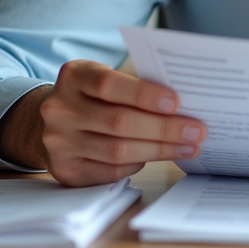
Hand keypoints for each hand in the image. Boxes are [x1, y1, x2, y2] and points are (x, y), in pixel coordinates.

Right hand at [0, 59, 206, 186]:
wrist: (52, 121)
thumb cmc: (92, 96)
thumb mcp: (104, 78)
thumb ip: (133, 86)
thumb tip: (181, 106)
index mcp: (73, 77)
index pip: (109, 84)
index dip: (144, 94)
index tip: (176, 103)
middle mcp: (60, 109)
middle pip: (119, 122)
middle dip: (164, 128)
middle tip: (196, 131)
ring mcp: (59, 142)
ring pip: (118, 151)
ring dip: (160, 150)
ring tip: (188, 146)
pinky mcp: (66, 170)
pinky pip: (111, 171)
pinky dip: (139, 164)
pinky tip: (158, 156)